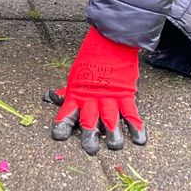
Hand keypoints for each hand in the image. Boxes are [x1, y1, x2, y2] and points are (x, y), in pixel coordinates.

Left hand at [46, 27, 146, 154]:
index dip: (62, 125)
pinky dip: (136, 126)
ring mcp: (110, 97)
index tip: (58, 136)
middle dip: (89, 136)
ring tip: (115, 145)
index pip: (67, 113)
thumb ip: (66, 92)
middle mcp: (92, 98)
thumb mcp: (75, 76)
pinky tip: (139, 139)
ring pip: (111, 119)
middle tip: (90, 149)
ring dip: (113, 134)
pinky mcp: (126, 94)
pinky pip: (131, 113)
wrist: (111, 40)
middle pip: (89, 121)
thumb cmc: (91, 59)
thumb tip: (50, 97)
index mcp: (77, 94)